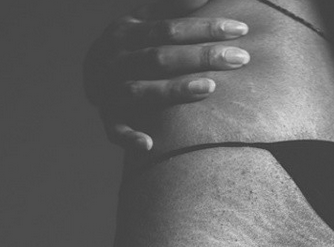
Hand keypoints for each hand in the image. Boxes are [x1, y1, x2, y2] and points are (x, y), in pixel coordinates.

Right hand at [83, 2, 249, 149]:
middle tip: (241, 58)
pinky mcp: (109, 117)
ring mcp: (110, 90)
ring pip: (141, 91)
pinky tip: (150, 144)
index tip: (240, 29)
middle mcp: (116, 60)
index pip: (170, 29)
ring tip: (211, 87)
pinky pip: (115, 130)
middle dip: (202, 57)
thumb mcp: (146, 20)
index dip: (205, 28)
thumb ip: (172, 7)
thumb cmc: (133, 45)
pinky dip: (129, 137)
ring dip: (174, 91)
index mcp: (127, 32)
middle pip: (161, 58)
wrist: (91, 74)